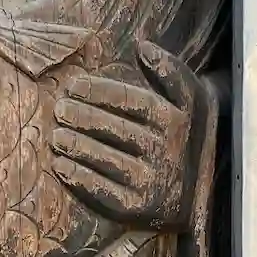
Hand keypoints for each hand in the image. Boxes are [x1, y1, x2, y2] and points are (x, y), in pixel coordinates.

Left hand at [51, 41, 207, 230]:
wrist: (200, 198)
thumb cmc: (185, 139)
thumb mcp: (191, 104)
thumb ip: (171, 73)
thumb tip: (143, 46)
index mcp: (177, 122)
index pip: (132, 101)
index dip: (99, 91)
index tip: (73, 85)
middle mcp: (167, 153)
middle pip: (116, 129)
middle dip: (83, 117)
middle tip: (59, 109)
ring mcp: (152, 183)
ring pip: (107, 159)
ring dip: (77, 146)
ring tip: (56, 135)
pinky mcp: (138, 209)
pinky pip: (102, 192)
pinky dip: (79, 178)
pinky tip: (60, 166)